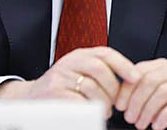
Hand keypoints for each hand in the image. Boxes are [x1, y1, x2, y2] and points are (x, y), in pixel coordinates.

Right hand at [0, 46, 140, 118]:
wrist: (30, 99)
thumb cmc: (62, 89)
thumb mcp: (80, 73)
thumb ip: (101, 73)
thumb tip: (132, 80)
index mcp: (79, 55)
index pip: (105, 53)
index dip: (123, 64)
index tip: (136, 77)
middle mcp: (69, 62)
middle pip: (100, 70)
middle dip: (113, 89)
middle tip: (115, 104)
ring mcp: (60, 76)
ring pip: (91, 86)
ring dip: (102, 102)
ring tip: (104, 111)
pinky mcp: (53, 93)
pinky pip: (78, 101)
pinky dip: (88, 109)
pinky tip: (90, 113)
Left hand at [114, 58, 166, 129]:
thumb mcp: (153, 95)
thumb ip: (139, 92)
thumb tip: (118, 100)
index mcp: (160, 67)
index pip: (139, 71)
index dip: (127, 89)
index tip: (119, 105)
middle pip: (150, 81)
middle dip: (136, 101)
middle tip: (130, 118)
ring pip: (162, 92)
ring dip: (148, 111)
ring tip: (141, 124)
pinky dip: (164, 117)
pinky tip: (157, 125)